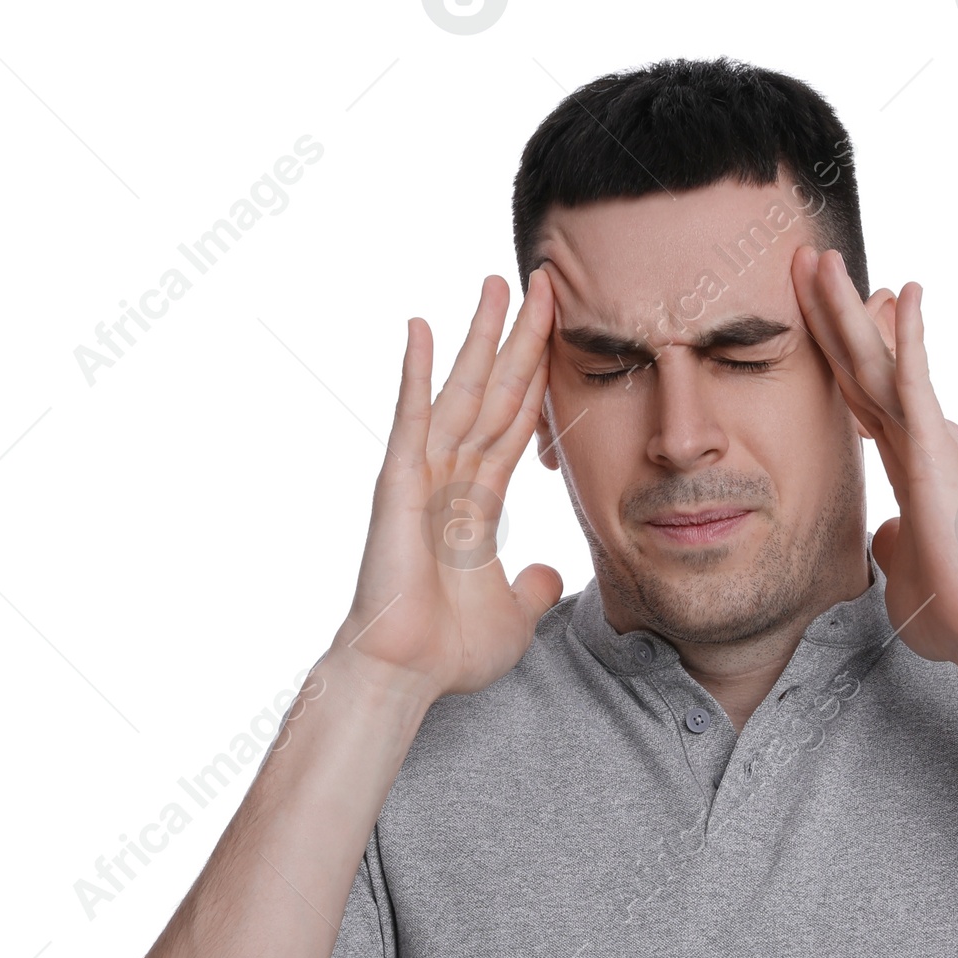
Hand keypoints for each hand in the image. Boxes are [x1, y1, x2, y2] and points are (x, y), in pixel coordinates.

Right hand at [330, 269, 561, 701]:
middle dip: (519, 339)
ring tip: (499, 285)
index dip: (538, 378)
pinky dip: (416, 375)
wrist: (407, 674)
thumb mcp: (514, 615)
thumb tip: (550, 574)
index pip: (516, 424)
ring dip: (480, 338)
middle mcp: (449, 478)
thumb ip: (533, 587)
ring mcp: (422, 477)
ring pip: (461, 393)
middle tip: (543, 283)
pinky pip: (412, 421)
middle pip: (493, 393)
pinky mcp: (398, 486)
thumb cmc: (449, 650)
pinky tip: (420, 328)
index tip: (559, 335)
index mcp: (476, 502)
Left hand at [790, 245, 957, 669]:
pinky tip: (904, 291)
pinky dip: (911, 335)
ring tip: (822, 258)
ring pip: (881, 360)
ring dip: (851, 307)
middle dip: (834, 312)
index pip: (865, 396)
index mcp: (913, 464)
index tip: (820, 313)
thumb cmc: (952, 609)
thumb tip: (883, 534)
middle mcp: (925, 440)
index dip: (839, 352)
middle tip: (807, 262)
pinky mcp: (939, 450)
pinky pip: (918, 381)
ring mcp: (932, 440)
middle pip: (866, 364)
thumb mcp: (903, 569)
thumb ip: (892, 543)